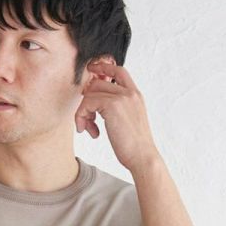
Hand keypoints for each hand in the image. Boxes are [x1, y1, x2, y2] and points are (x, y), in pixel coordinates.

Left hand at [75, 57, 158, 172]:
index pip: (119, 71)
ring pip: (91, 93)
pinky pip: (88, 103)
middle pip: (98, 82)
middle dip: (87, 100)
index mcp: (136, 95)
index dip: (103, 68)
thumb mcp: (129, 121)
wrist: (143, 157)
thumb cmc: (135, 146)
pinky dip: (82, 116)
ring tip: (88, 128)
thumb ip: (119, 109)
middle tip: (86, 120)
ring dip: (83, 112)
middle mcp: (130, 92)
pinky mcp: (112, 105)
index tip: (91, 70)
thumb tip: (99, 105)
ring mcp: (122, 97)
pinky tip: (90, 131)